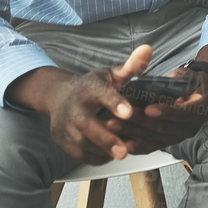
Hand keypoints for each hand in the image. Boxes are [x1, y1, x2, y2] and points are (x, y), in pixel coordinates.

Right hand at [18, 45, 153, 163]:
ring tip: (123, 153)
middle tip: (124, 150)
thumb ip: (131, 66)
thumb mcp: (111, 74)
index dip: (115, 103)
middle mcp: (73, 106)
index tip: (129, 113)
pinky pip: (78, 154)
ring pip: (81, 143)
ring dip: (102, 151)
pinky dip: (95, 157)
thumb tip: (147, 50)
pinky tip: (110, 155)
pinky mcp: (61, 140)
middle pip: (86, 124)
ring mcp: (64, 125)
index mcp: (89, 87)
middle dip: (106, 139)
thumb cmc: (92, 85)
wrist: (59, 96)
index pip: (101, 94)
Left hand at [119, 65, 207, 147]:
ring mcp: (179, 136)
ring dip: (133, 133)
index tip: (148, 108)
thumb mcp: (185, 76)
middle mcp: (192, 126)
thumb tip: (154, 89)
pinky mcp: (168, 141)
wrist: (196, 91)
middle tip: (122, 116)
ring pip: (155, 138)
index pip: (183, 113)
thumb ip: (173, 81)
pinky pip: (151, 146)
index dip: (166, 112)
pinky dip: (136, 145)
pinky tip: (122, 142)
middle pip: (165, 127)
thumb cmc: (190, 82)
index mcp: (200, 109)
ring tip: (115, 126)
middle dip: (141, 122)